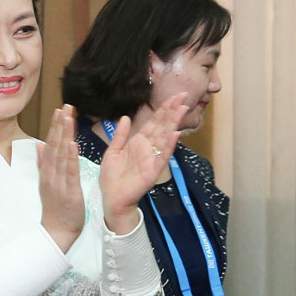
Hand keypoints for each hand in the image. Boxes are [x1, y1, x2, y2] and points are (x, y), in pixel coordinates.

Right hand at [35, 105, 87, 252]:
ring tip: (68, 118)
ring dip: (64, 135)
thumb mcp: (46, 183)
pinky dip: (71, 158)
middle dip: (59, 125)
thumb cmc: (55, 209)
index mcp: (47, 171)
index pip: (50, 145)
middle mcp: (51, 174)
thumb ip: (43, 164)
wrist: (56, 232)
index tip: (59, 110)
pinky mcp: (69, 191)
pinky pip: (70, 172)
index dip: (55, 127)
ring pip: (62, 155)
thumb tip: (38, 146)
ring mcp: (58, 182)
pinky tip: (73, 144)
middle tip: (65, 106)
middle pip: (55, 145)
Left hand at [98, 93, 187, 231]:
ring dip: (174, 123)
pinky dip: (169, 145)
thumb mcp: (112, 152)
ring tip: (182, 109)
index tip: (174, 96)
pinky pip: (162, 156)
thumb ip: (120, 135)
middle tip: (183, 95)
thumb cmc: (112, 178)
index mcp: (139, 143)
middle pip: (163, 126)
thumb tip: (125, 117)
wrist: (112, 199)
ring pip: (165, 137)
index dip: (163, 109)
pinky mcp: (152, 171)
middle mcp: (148, 148)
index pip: (154, 122)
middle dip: (172, 111)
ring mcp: (152, 159)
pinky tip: (176, 134)